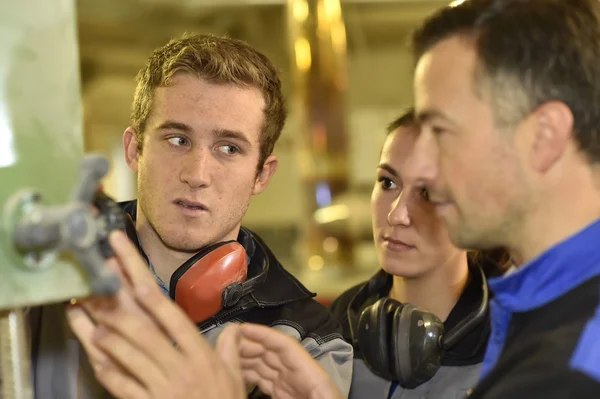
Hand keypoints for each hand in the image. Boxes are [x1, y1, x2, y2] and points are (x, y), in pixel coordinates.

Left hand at [66, 231, 244, 398]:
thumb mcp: (234, 376)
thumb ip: (231, 349)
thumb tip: (235, 328)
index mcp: (202, 357)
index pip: (177, 323)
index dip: (156, 303)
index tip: (139, 285)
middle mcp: (182, 370)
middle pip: (148, 337)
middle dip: (122, 317)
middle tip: (102, 302)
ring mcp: (163, 390)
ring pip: (132, 360)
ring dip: (111, 343)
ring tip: (95, 329)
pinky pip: (125, 388)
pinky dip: (111, 375)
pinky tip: (100, 363)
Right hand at [218, 323, 343, 398]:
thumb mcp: (317, 396)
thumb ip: (281, 386)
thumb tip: (263, 378)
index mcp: (314, 378)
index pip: (286, 347)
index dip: (263, 335)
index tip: (240, 329)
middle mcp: (304, 378)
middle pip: (274, 354)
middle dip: (250, 346)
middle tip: (223, 343)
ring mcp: (295, 389)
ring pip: (269, 368)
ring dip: (248, 361)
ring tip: (225, 358)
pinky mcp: (289, 397)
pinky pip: (269, 382)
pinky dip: (253, 377)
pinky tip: (238, 376)